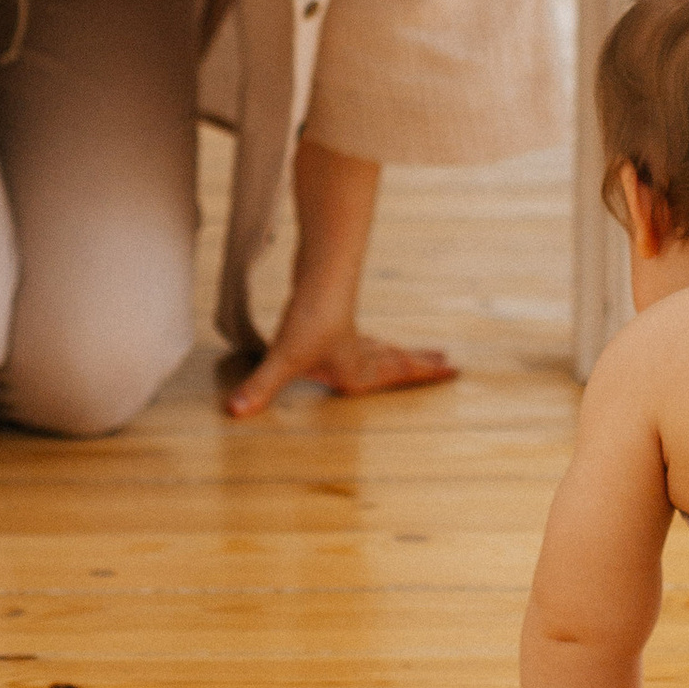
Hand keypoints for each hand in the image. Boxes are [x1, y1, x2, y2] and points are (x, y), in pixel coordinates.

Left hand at [224, 306, 456, 418]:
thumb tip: (234, 413)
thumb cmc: (308, 320)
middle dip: (421, 364)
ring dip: (405, 353)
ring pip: (385, 348)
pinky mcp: (337, 323)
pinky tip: (374, 344)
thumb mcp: (285, 358)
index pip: (397, 376)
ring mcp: (350, 338)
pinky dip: (381, 345)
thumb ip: (261, 387)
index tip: (454, 369)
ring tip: (427, 353)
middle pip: (397, 361)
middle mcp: (359, 356)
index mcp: (357, 370)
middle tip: (450, 363)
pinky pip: (369, 339)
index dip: (423, 374)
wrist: (316, 274)